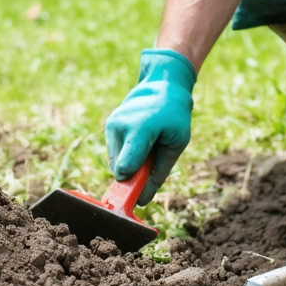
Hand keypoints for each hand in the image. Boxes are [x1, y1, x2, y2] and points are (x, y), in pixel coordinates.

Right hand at [104, 49, 196, 204]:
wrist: (164, 84)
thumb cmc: (174, 116)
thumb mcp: (176, 144)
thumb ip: (158, 173)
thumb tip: (142, 201)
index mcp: (140, 128)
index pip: (126, 168)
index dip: (132, 185)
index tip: (138, 197)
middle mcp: (120, 124)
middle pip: (119, 169)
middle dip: (134, 174)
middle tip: (152, 163)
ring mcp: (112, 123)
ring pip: (115, 162)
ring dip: (130, 162)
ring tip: (148, 145)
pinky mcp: (109, 124)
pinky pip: (115, 152)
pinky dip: (127, 153)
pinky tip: (140, 139)